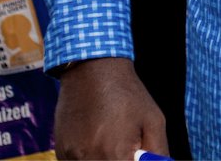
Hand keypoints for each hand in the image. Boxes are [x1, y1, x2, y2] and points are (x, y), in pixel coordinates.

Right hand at [51, 56, 167, 159]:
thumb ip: (159, 152)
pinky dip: (87, 157)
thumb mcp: (153, 121)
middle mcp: (90, 158)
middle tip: (124, 148)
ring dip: (103, 158)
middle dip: (119, 160)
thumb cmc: (127, 94)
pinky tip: (94, 139)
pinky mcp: (61, 151)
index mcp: (115, 154)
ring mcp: (71, 156)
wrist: (92, 69)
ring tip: (109, 140)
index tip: (136, 155)